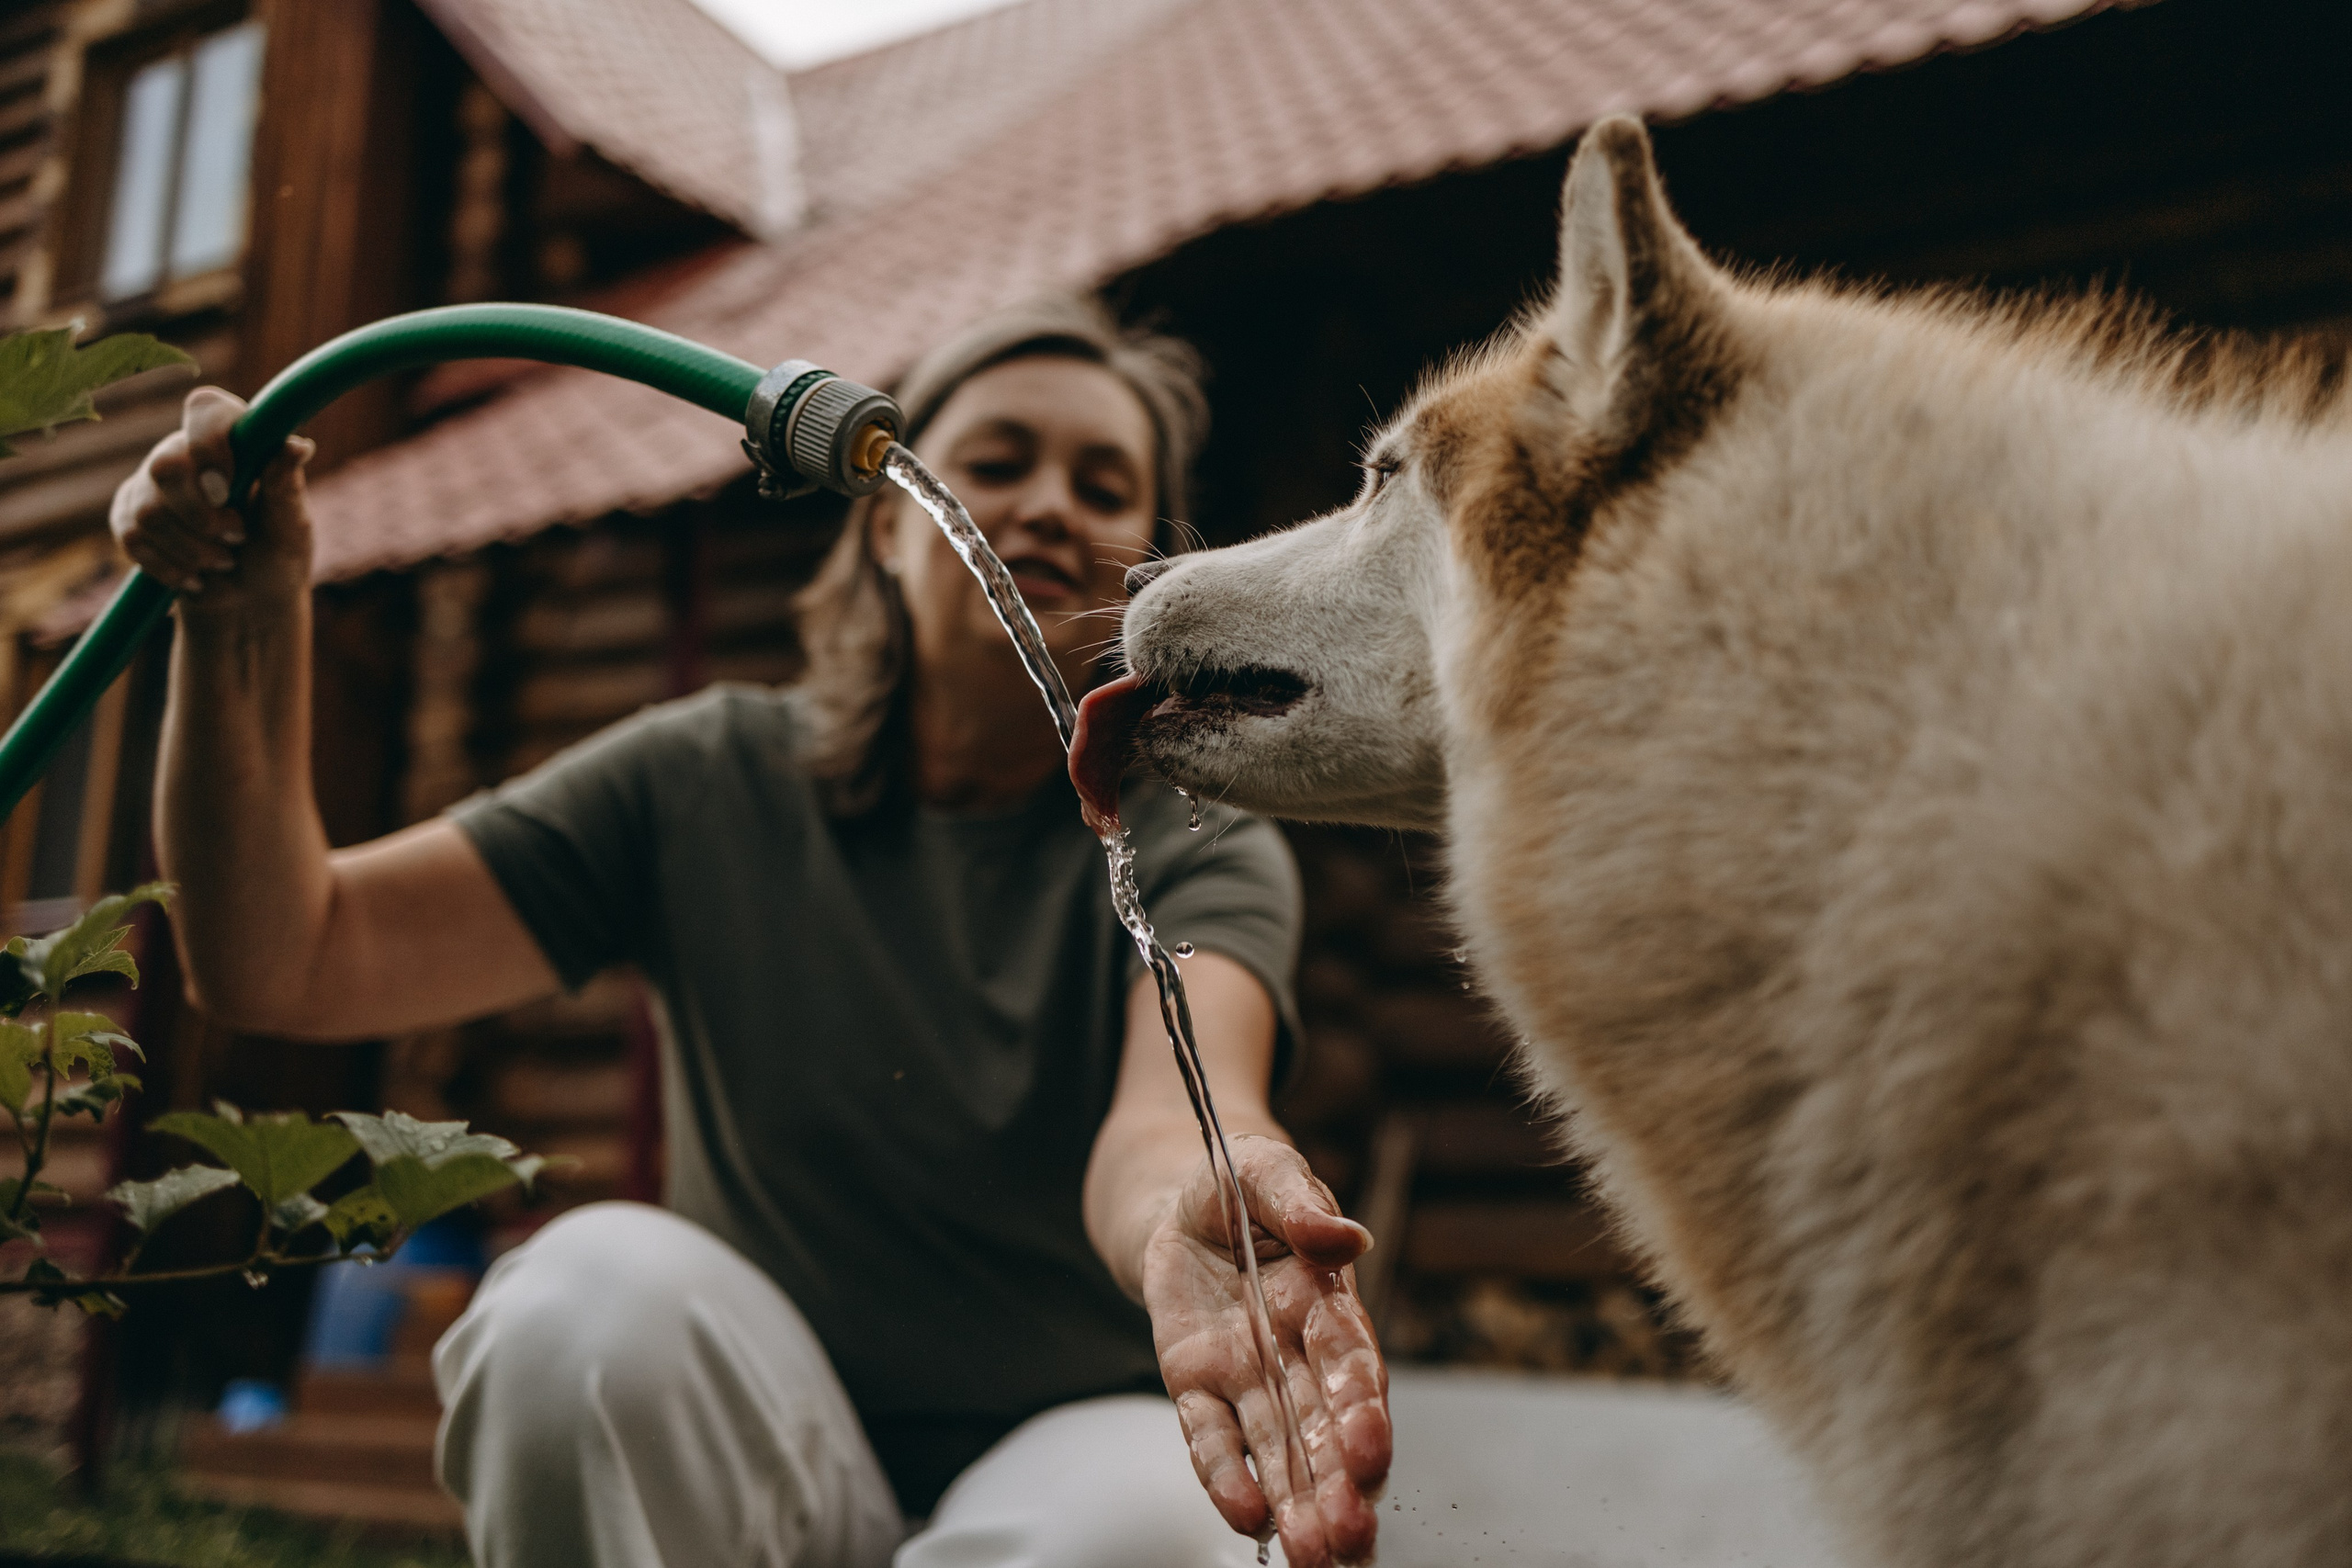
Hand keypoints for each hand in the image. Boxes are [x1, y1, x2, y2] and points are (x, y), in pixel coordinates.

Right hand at [111, 387, 313, 615]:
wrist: (250, 601)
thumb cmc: (278, 554)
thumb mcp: (290, 525)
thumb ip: (285, 485)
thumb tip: (298, 445)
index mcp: (231, 441)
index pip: (205, 409)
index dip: (209, 445)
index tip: (228, 491)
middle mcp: (186, 453)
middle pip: (165, 465)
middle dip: (202, 517)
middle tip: (237, 538)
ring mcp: (152, 485)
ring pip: (149, 511)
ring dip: (193, 549)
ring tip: (224, 562)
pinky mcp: (129, 518)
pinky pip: (132, 538)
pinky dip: (171, 567)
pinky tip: (195, 576)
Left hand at [1145, 1135, 1389, 1565]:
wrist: (1183, 1202)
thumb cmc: (1242, 1185)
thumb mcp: (1268, 1172)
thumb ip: (1301, 1202)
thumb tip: (1346, 1236)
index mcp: (1327, 1301)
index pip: (1350, 1363)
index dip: (1361, 1407)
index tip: (1369, 1451)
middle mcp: (1295, 1353)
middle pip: (1322, 1427)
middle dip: (1337, 1483)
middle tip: (1348, 1537)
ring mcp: (1247, 1376)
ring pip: (1276, 1449)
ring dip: (1294, 1502)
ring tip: (1312, 1558)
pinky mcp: (1196, 1387)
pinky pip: (1210, 1437)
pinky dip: (1224, 1476)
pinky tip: (1243, 1518)